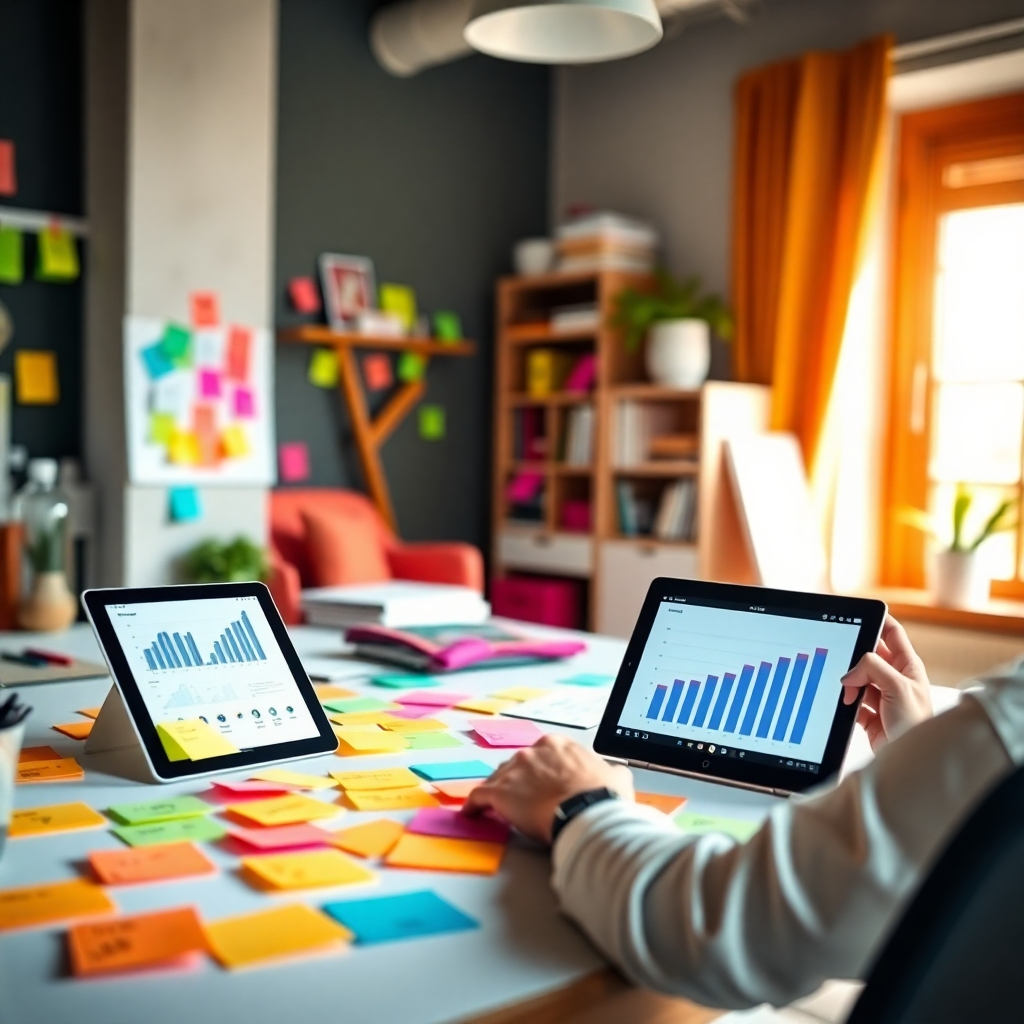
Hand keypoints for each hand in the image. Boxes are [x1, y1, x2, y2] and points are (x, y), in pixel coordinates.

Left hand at [462, 734, 634, 843]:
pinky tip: (471, 813)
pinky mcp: (499, 793)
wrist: (587, 812)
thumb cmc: (601, 796)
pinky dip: (473, 806)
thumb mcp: (616, 777)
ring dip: (498, 793)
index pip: (541, 756)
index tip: (540, 784)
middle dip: (518, 782)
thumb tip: (614, 774)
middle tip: (522, 800)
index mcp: (558, 745)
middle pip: (517, 766)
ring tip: (495, 808)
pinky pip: (478, 797)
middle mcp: (532, 752)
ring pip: (498, 779)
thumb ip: (610, 772)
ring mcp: (513, 771)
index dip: (539, 772)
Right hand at [841, 614, 931, 749]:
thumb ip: (872, 668)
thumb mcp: (898, 686)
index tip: (861, 614)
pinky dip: (845, 702)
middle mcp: (894, 678)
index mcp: (907, 666)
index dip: (878, 620)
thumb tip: (850, 671)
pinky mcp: (868, 713)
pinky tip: (846, 706)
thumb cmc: (916, 724)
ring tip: (850, 694)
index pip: (891, 633)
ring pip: (856, 678)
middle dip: (854, 660)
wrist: (911, 760)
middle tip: (847, 664)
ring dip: (849, 685)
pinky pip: (850, 700)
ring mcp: (880, 695)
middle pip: (867, 656)